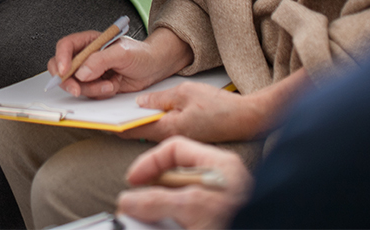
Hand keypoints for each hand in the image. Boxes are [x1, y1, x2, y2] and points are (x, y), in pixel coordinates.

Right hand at [49, 26, 192, 97]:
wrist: (155, 67)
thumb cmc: (141, 54)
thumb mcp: (122, 53)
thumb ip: (100, 60)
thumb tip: (81, 73)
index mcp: (89, 42)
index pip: (66, 46)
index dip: (60, 58)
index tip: (63, 72)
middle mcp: (87, 57)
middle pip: (63, 68)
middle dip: (67, 81)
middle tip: (76, 90)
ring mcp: (91, 72)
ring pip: (76, 84)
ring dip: (90, 89)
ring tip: (109, 86)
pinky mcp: (97, 85)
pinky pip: (89, 93)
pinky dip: (99, 94)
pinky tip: (113, 87)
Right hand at [116, 137, 253, 229]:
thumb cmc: (239, 224)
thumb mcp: (193, 208)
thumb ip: (157, 201)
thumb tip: (130, 200)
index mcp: (219, 165)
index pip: (175, 149)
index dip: (150, 162)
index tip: (134, 181)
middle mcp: (220, 180)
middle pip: (174, 176)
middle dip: (153, 190)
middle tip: (138, 205)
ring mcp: (220, 202)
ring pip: (179, 199)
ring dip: (161, 211)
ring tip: (151, 221)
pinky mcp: (215, 219)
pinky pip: (188, 216)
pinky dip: (173, 222)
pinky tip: (168, 228)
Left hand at [120, 82, 254, 143]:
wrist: (247, 118)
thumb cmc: (220, 106)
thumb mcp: (185, 92)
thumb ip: (160, 97)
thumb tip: (140, 102)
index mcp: (168, 129)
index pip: (133, 129)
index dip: (116, 123)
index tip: (101, 116)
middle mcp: (172, 138)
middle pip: (140, 130)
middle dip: (126, 119)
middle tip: (110, 104)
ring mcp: (180, 138)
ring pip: (152, 129)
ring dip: (141, 118)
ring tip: (128, 103)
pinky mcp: (187, 134)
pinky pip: (164, 128)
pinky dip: (155, 118)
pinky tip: (153, 107)